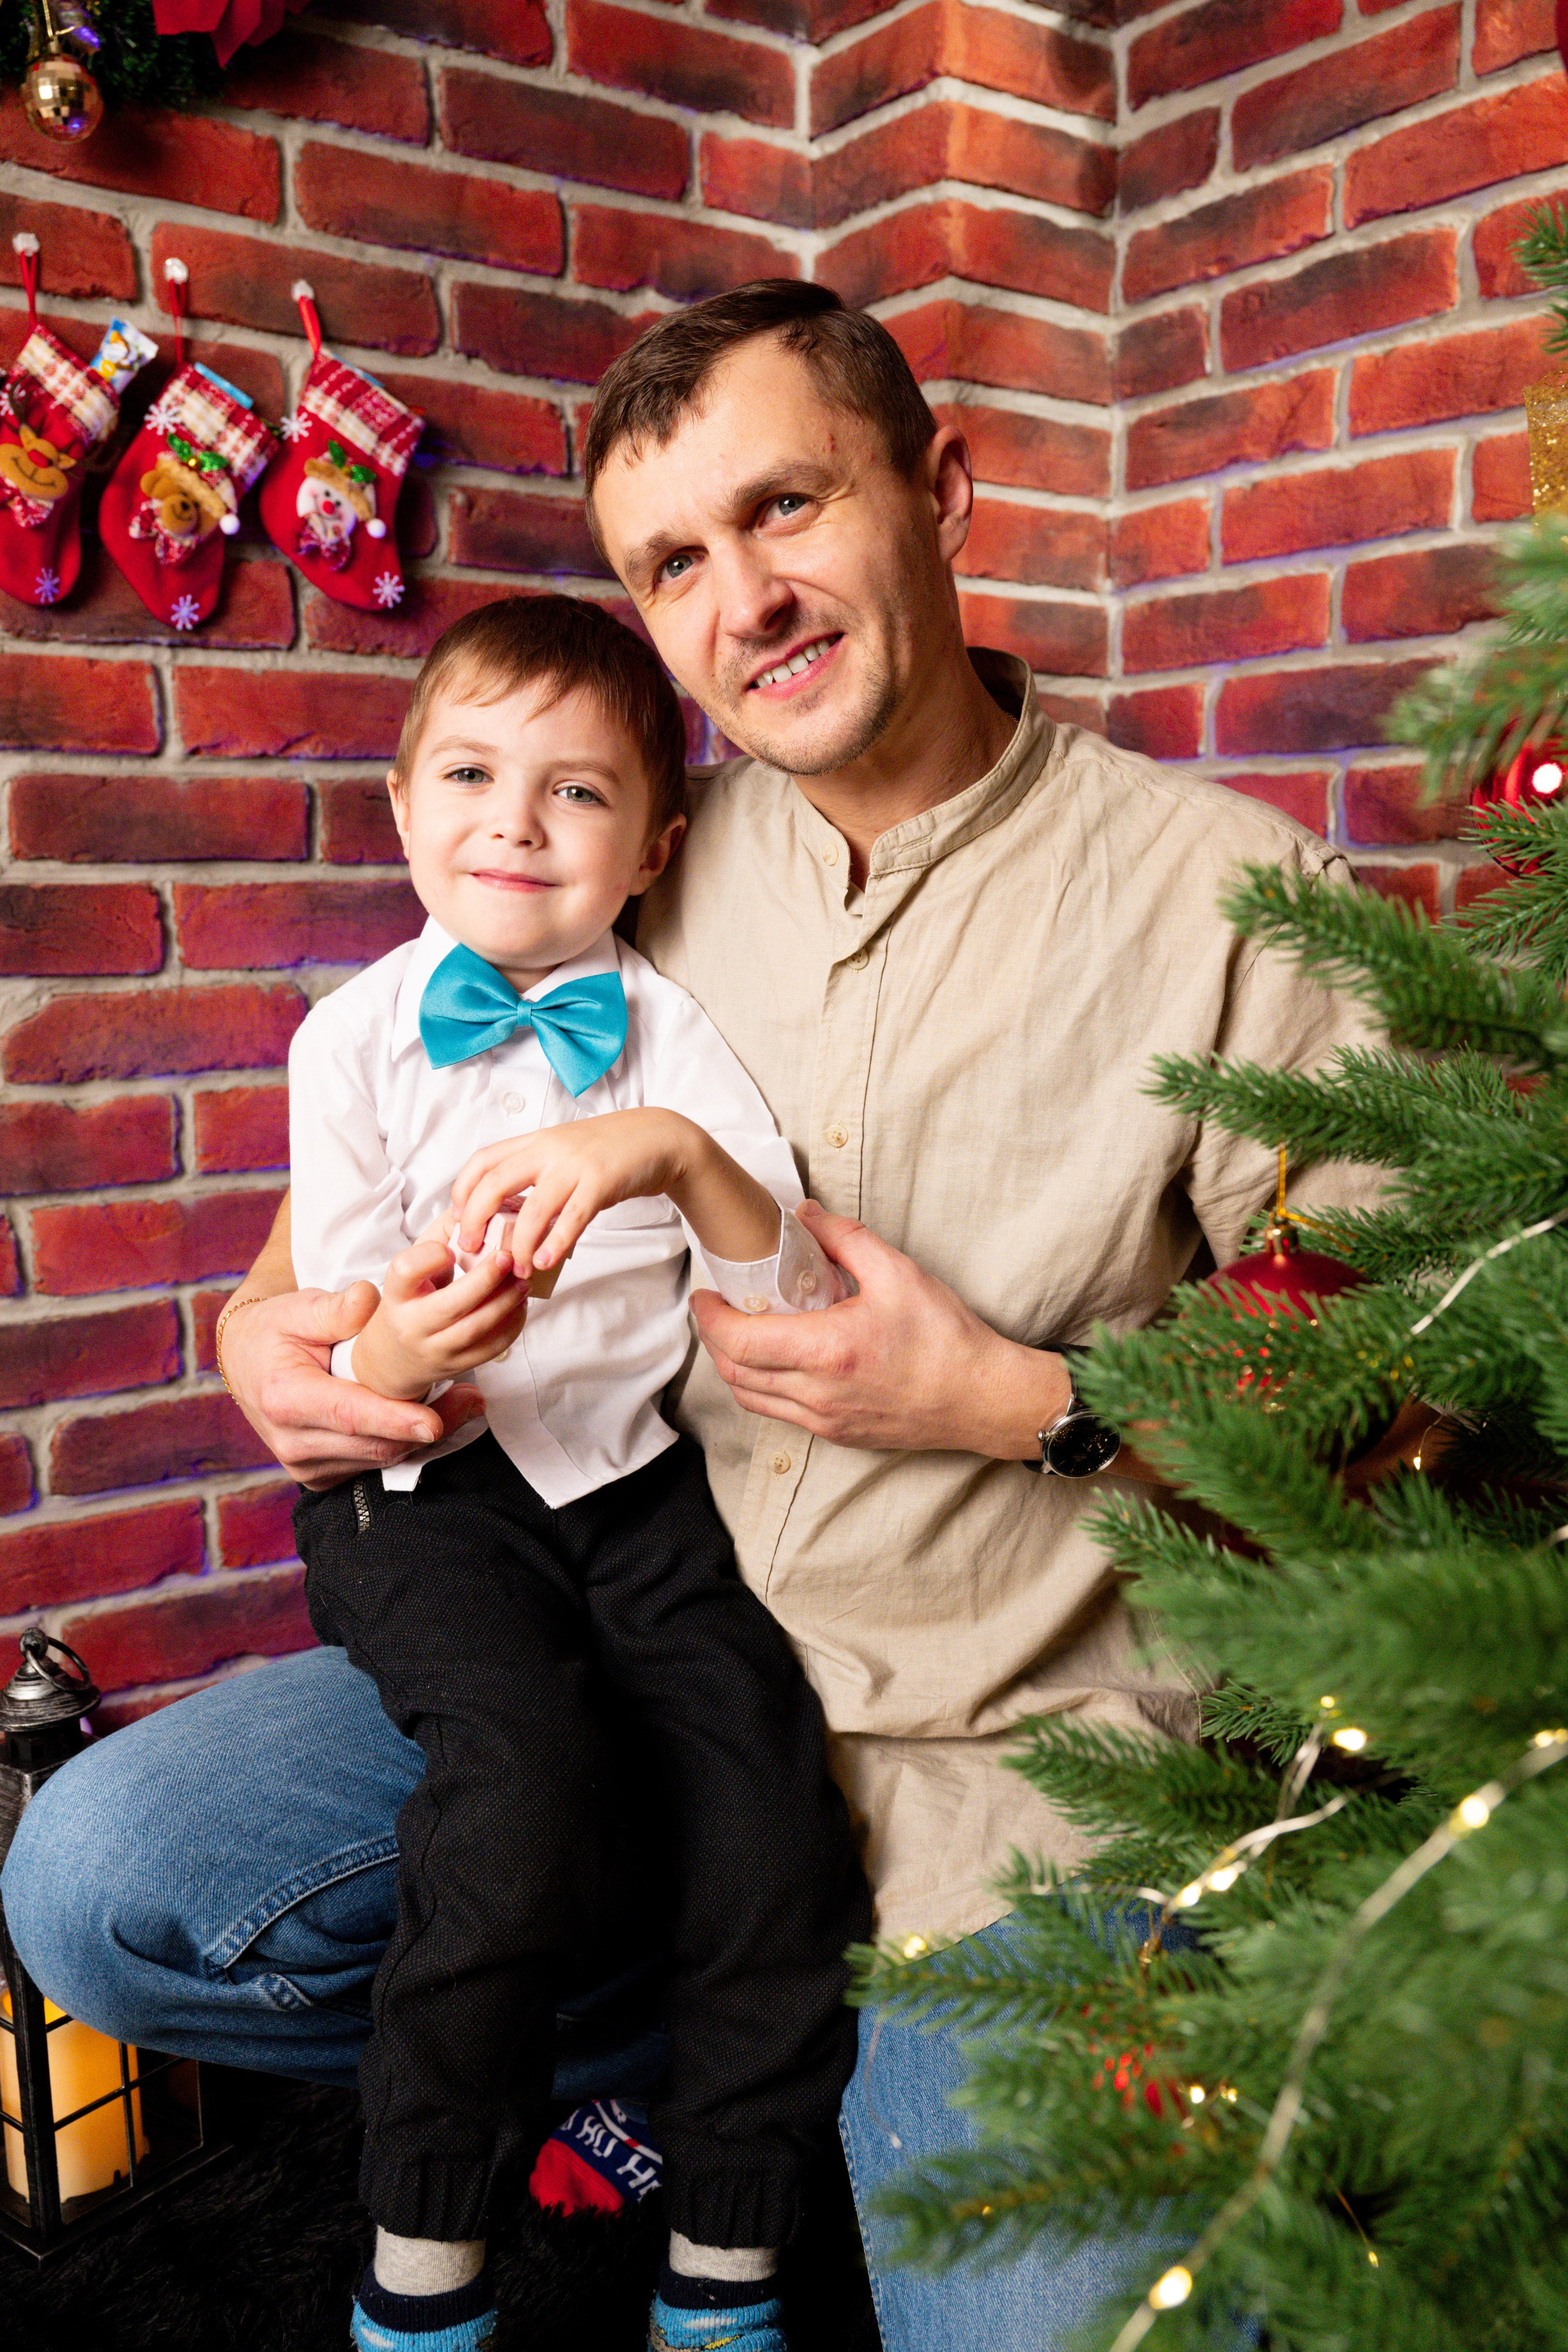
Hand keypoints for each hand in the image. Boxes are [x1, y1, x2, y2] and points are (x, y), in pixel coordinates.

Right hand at [220, 1282, 486, 1490]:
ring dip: (423, 1436)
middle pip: (373, 1444)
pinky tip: (435, 1417)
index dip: (392, 1419)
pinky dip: (404, 1442)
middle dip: (429, 1426)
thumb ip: (334, 1308)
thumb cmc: (275, 1330)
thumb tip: (368, 1299)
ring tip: (466, 1404)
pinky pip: (372, 1464)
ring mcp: (306, 1465)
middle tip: (473, 1401)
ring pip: (379, 1459)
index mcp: (285, 1399)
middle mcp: (293, 1441)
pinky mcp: (321, 1475)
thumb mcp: (298, 1308)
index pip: (347, 1415)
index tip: (431, 1422)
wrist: (247, 1361)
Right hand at [351, 1228, 530, 1401]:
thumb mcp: (413, 1268)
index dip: (429, 1257)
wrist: (396, 1356)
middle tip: (507, 1258)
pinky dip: (512, 1324)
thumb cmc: (410, 1300)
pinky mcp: (458, 1364)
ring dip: (505, 1302)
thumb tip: (478, 1207)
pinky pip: (491, 1348)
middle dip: (484, 1280)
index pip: (404, 1272)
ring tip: (523, 1280)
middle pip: (449, 1305)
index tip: (450, 1249)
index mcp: (397, 1293)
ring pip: (475, 1329)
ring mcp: (435, 1349)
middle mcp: (412, 1324)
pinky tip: (519, 1304)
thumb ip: (440, 1236)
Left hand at [451, 1110, 697, 1268]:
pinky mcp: (601, 1182)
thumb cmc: (607, 1151)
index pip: (482, 1161)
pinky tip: (546, 1261)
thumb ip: (534, 1175)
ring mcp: (574, 1165)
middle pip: (494, 1183)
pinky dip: (556, 1242)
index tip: (458, 1219)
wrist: (657, 1138)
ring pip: (533, 1209)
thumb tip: (506, 1213)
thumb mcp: (563, 1152)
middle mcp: (548, 1150)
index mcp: (535, 1141)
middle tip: (471, 1250)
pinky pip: (572, 1217)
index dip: (462, 1191)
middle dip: (475, 1220)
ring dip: (520, 1245)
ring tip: (519, 1269)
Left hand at [690, 1203, 1072, 1455]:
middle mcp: (818, 1393)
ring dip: (735, 1366)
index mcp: (828, 1351)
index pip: (740, 1341)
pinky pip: (780, 1413)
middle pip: (735, 1373)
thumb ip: (845, 1238)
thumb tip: (805, 1216)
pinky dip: (763, 1387)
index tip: (704, 1294)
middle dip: (714, 1339)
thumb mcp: (899, 1273)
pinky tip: (777, 1361)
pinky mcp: (837, 1434)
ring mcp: (826, 1421)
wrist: (982, 1397)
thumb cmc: (947, 1339)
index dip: (710, 1318)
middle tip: (716, 1308)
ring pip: (752, 1399)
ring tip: (740, 1332)